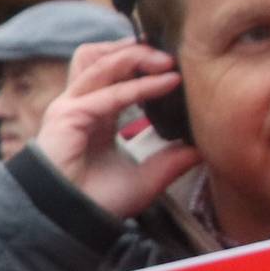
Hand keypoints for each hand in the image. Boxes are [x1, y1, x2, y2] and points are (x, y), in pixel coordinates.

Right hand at [33, 40, 204, 219]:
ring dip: (135, 55)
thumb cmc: (99, 201)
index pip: (111, 71)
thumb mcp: (146, 178)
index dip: (139, 60)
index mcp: (93, 114)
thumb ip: (170, 161)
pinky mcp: (68, 116)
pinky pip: (110, 93)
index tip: (174, 61)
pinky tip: (167, 83)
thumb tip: (201, 149)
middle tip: (172, 53)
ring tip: (167, 60)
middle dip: (136, 48)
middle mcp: (79, 104)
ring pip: (99, 62)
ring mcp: (70, 107)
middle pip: (101, 56)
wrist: (70, 222)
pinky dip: (140, 86)